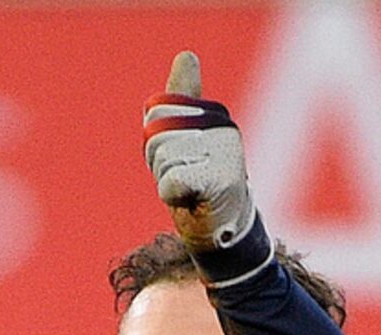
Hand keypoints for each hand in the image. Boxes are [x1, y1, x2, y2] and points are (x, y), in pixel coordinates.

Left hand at [143, 49, 256, 251]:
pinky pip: (171, 183)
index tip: (178, 161)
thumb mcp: (185, 139)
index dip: (156, 144)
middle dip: (159, 163)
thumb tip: (186, 57)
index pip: (157, 113)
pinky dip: (172, 197)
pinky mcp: (221, 180)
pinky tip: (191, 200)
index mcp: (213, 113)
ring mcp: (225, 153)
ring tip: (189, 191)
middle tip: (182, 179)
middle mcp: (223, 127)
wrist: (223, 232)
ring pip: (163, 159)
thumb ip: (181, 101)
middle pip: (157, 135)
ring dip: (166, 182)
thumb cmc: (199, 186)